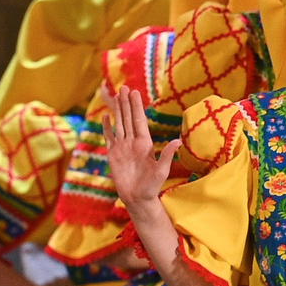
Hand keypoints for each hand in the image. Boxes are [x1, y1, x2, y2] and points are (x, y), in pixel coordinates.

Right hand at [102, 87, 181, 208]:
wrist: (138, 198)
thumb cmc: (152, 186)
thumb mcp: (162, 170)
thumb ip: (167, 154)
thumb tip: (178, 141)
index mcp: (144, 143)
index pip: (139, 120)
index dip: (136, 106)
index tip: (134, 92)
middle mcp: (133, 142)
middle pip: (128, 118)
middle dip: (126, 103)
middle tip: (124, 87)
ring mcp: (122, 147)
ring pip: (119, 124)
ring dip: (117, 110)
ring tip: (115, 95)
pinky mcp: (113, 154)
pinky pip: (110, 137)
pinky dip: (107, 127)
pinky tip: (106, 116)